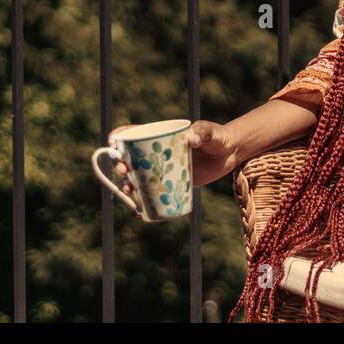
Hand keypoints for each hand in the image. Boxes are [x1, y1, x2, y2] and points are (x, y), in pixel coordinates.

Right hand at [110, 121, 240, 193]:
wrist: (230, 154)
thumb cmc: (218, 137)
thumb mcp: (211, 133)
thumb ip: (203, 132)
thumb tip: (191, 139)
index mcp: (160, 136)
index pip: (133, 133)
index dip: (119, 137)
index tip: (113, 143)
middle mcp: (156, 153)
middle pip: (130, 158)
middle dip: (119, 165)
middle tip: (124, 171)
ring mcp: (163, 169)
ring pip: (138, 178)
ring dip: (127, 185)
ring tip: (130, 190)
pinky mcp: (171, 184)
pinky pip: (152, 193)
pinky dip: (142, 202)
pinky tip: (137, 210)